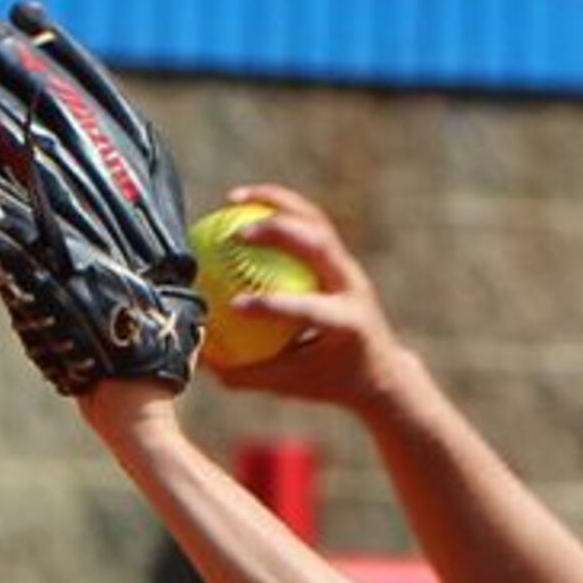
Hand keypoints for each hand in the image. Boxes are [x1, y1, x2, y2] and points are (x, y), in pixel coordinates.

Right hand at [200, 187, 409, 410]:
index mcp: (347, 323)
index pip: (307, 309)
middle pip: (318, 244)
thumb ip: (248, 373)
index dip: (271, 305)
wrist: (380, 369)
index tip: (234, 305)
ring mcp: (349, 267)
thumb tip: (202, 362)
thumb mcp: (290, 384)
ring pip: (314, 220)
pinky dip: (278, 210)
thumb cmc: (330, 381)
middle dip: (278, 231)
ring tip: (234, 198)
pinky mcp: (340, 256)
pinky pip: (307, 223)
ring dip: (276, 202)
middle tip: (236, 231)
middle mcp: (352, 287)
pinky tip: (243, 207)